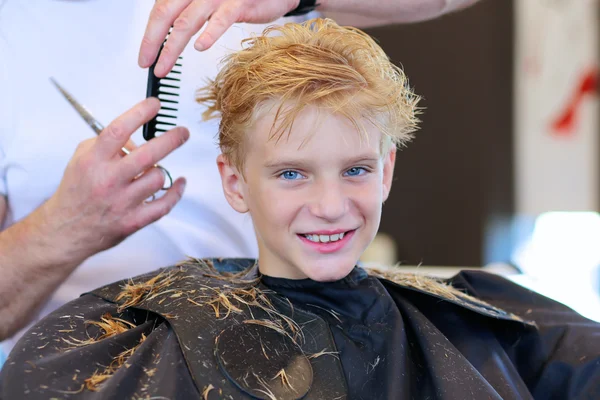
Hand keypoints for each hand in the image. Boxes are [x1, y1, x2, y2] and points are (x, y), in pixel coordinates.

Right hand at [39, 98, 188, 263]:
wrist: (65, 229)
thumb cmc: (77, 191)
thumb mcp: (83, 158)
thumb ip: (109, 144)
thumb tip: (138, 138)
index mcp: (94, 161)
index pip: (119, 131)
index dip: (140, 114)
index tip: (155, 104)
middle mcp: (108, 180)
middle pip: (147, 154)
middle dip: (171, 139)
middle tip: (183, 132)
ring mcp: (122, 202)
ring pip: (157, 178)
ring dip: (161, 171)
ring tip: (156, 170)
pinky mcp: (133, 221)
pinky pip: (164, 204)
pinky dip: (176, 192)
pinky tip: (179, 183)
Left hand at [138, 0, 299, 76]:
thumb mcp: (211, 3)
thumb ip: (191, 14)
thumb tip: (171, 34)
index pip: (161, 9)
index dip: (150, 34)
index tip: (145, 56)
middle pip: (166, 14)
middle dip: (153, 42)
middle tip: (147, 63)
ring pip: (187, 21)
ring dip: (172, 47)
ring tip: (165, 66)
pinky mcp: (239, 3)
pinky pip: (221, 19)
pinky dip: (209, 34)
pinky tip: (200, 47)